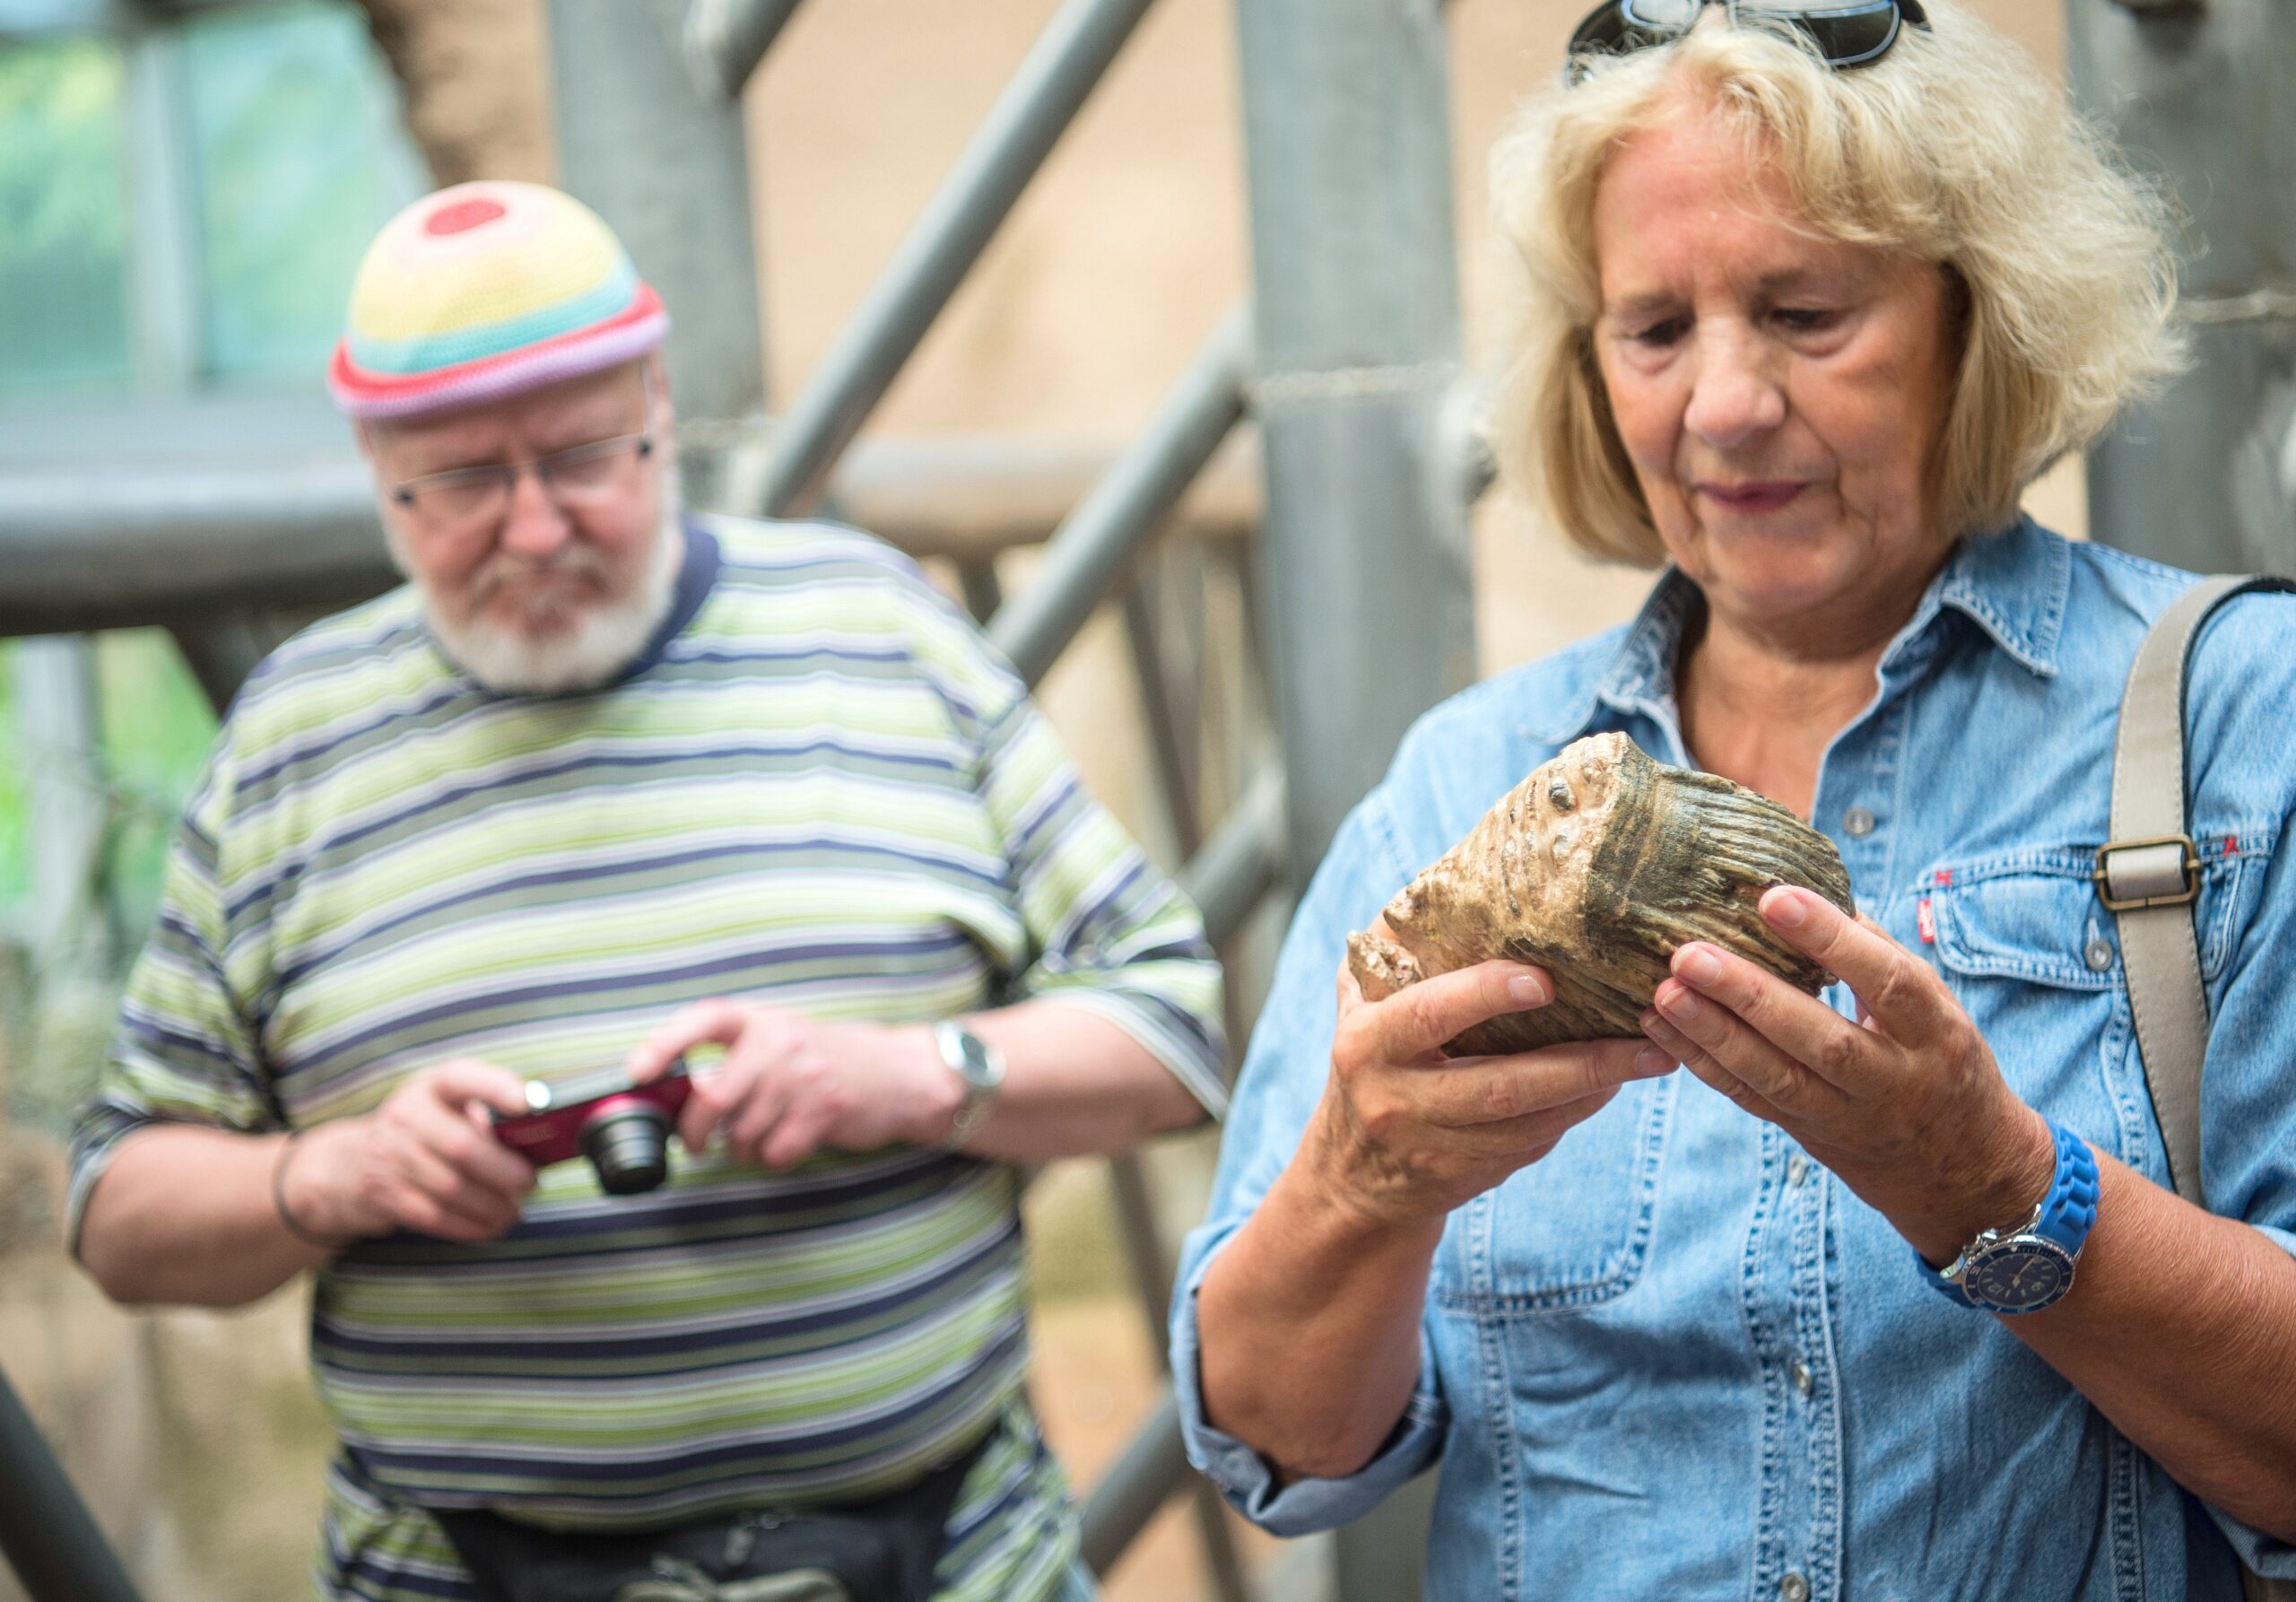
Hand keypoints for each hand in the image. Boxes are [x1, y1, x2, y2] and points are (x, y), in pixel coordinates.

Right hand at [289, 1060, 537, 1243]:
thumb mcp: (448, 1109)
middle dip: (504, 1171)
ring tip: (514, 1211)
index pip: (461, 1078)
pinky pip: (434, 1216)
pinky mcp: (383, 1194)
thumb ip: (489, 1117)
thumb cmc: (424, 1131)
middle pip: (461, 1146)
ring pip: (451, 1188)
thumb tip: (541, 1142)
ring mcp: (389, 1156)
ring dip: (491, 1205)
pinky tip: (491, 1226)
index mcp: (432, 1086)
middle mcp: (406, 1116)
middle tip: (530, 1182)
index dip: (496, 1088)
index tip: (529, 1104)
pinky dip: (469, 1226)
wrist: (350, 1162)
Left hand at [627, 1002, 957, 1167]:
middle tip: (695, 1145)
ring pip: (743, 1133)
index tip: (637, 1071)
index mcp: (761, 1019)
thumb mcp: (781, 1040)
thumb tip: (676, 1095)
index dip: (665, 1044)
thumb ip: (735, 1057)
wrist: (900, 1073)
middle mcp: (781, 1041)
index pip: (703, 1020)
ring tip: (759, 1137)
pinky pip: (776, 1153)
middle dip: (696, 1133)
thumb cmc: (827, 1060)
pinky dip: (774, 1158)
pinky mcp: (825, 1110)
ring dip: (742, 1149)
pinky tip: (789, 1142)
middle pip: (714, 1098)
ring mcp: (805, 1076)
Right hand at [1304, 920, 1674, 1231]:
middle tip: (1646, 1035)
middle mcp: (1398, 1100)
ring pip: (1531, 1121)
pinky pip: (1535, 1142)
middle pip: (1501, 1086)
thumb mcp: (1360, 1004)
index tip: (1546, 980)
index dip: (1486, 995)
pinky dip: (1578, 1111)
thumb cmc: (1370, 1058)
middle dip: (1582, 1063)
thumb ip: (1394, 951)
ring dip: (1597, 1089)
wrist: (1351, 1176)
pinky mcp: (1469, 1176)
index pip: (1431, 1013)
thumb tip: (1451, 876)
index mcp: (1370, 1043)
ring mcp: (1435, 1147)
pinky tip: (1613, 1083)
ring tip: (1653, 1055)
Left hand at [1638, 883, 2056, 1262]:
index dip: (1831, 939)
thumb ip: (1876, 952)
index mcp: (1935, 1032)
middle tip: (1689, 954)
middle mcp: (1892, 1079)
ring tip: (1662, 991)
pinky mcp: (1805, 1134)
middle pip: (1820, 1040)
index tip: (1773, 897)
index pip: (1886, 980)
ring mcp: (1846, 1115)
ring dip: (1711, 1034)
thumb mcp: (1936, 1007)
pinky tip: (1659, 1027)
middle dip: (1750, 996)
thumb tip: (1810, 886)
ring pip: (1775, 1078)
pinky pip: (1749, 1099)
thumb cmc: (1939, 1058)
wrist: (1961, 1171)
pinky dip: (1701, 1064)